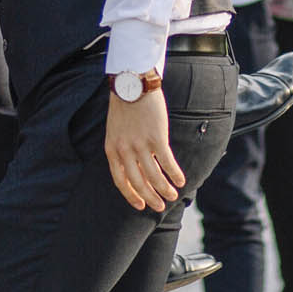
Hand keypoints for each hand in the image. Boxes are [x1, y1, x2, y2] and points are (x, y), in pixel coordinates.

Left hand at [105, 88, 182, 212]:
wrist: (132, 85)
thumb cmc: (124, 106)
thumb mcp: (114, 131)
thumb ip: (121, 149)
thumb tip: (134, 167)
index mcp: (112, 150)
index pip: (120, 181)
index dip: (131, 195)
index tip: (140, 205)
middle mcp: (124, 151)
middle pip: (138, 182)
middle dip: (150, 198)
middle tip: (160, 206)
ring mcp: (140, 145)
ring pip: (154, 177)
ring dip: (165, 189)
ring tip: (173, 196)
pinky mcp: (156, 138)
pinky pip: (167, 163)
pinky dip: (174, 174)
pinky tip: (181, 181)